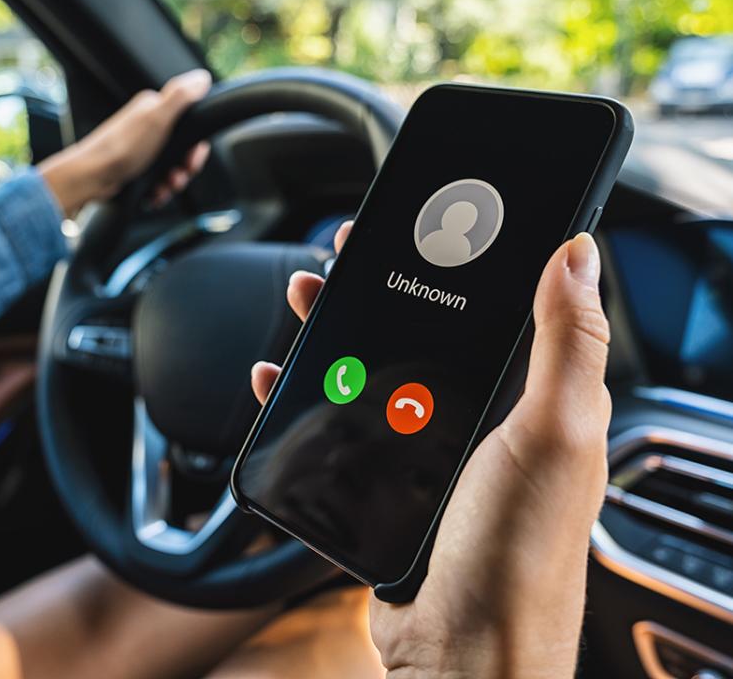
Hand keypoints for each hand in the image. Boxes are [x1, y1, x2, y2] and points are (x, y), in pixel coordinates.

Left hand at [38, 69, 212, 215]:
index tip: (192, 158)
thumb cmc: (121, 147)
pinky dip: (160, 190)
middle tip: (178, 177)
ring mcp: (142, 149)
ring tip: (165, 188)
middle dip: (185, 168)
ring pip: (172, 167)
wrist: (92, 176)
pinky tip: (155, 194)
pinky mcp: (137, 167)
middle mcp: (148, 127)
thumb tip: (201, 78)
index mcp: (154, 109)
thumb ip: (180, 96)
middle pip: (183, 149)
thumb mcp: (156, 118)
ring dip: (173, 182)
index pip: (190, 124)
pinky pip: (158, 180)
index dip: (196, 146)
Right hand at [252, 221, 610, 678]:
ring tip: (302, 297)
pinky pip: (336, 425)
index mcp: (527, 400)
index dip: (456, 259)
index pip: (493, 307)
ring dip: (333, 330)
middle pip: (419, 332)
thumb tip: (578, 252)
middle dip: (378, 286)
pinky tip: (277, 376)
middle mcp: (477, 420)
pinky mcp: (382, 484)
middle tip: (344, 254)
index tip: (421, 221)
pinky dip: (302, 395)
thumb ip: (568, 344)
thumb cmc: (516, 555)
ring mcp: (424, 451)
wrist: (460, 653)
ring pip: (370, 371)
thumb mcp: (552, 436)